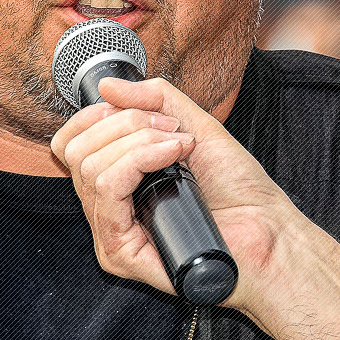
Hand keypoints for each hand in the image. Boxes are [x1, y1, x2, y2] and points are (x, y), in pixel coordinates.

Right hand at [49, 77, 303, 313]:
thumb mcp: (195, 126)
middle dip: (127, 124)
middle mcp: (108, 212)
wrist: (268, 230)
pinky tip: (174, 156)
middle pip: (78, 151)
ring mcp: (111, 235)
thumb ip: (155, 99)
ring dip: (140, 141)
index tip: (140, 110)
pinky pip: (109, 189)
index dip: (97, 116)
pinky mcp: (121, 253)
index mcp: (117, 185)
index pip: (71, 144)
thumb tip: (107, 86)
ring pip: (92, 167)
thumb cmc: (240, 190)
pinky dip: (140, 159)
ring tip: (180, 145)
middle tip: (172, 130)